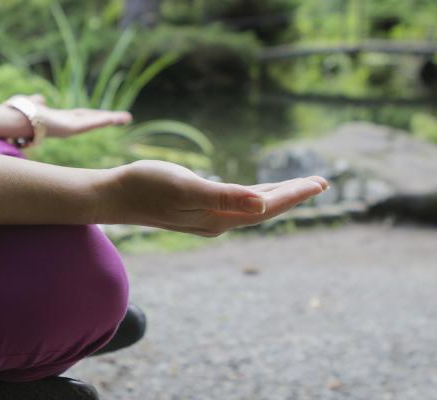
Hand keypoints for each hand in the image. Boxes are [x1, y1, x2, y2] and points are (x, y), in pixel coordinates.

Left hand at [15, 94, 132, 137]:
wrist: (14, 119)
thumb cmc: (20, 113)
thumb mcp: (32, 103)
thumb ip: (36, 101)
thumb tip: (39, 99)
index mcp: (61, 120)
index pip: (83, 116)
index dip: (96, 115)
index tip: (109, 115)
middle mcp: (68, 125)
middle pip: (92, 119)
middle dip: (109, 118)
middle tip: (126, 118)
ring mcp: (70, 128)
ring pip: (94, 122)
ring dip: (110, 119)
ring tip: (126, 118)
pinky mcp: (70, 129)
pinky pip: (90, 124)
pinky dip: (102, 121)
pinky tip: (113, 118)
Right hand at [103, 160, 327, 236]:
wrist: (116, 195)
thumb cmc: (147, 186)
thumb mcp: (186, 188)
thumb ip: (224, 198)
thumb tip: (262, 206)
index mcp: (219, 218)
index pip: (267, 207)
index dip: (295, 194)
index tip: (320, 182)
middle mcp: (218, 222)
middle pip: (265, 209)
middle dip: (293, 196)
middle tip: (320, 182)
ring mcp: (208, 218)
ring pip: (252, 207)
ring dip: (276, 197)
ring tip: (297, 186)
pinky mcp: (198, 209)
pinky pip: (237, 204)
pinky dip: (254, 196)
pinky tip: (257, 192)